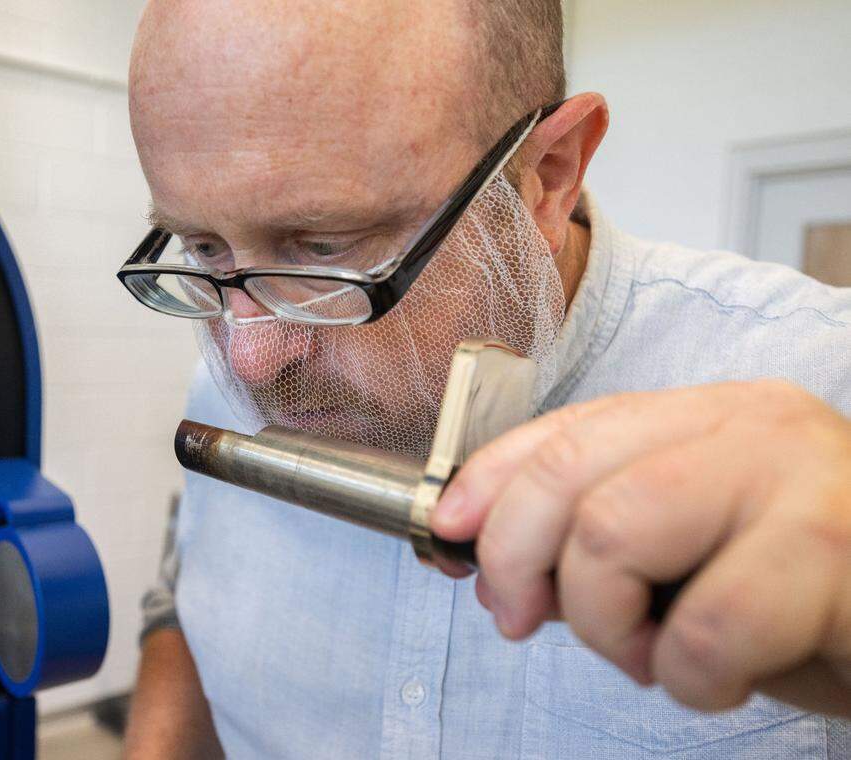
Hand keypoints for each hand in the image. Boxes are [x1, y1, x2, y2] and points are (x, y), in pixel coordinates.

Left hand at [431, 380, 850, 716]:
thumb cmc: (813, 599)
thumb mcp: (694, 558)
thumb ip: (602, 543)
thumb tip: (491, 563)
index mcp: (709, 417)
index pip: (567, 429)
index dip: (490, 481)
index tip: (446, 532)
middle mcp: (750, 424)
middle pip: (571, 473)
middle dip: (518, 554)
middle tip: (521, 617)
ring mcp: (796, 475)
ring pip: (614, 533)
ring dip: (610, 624)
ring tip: (653, 653)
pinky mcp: (834, 545)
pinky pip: (704, 625)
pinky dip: (687, 675)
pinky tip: (722, 676)